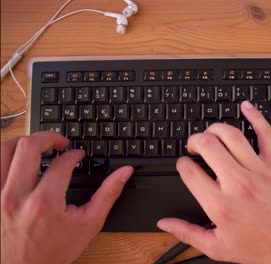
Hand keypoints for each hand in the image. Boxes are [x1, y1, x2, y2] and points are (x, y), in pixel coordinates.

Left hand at [1, 131, 132, 263]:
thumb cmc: (52, 252)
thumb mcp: (88, 225)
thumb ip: (108, 194)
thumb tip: (124, 172)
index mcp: (46, 202)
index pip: (61, 163)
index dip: (73, 154)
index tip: (77, 156)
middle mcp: (17, 196)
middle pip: (28, 146)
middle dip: (48, 137)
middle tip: (59, 142)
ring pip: (3, 151)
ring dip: (22, 142)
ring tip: (35, 147)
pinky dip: (5, 158)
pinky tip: (16, 162)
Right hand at [157, 101, 270, 263]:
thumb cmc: (259, 250)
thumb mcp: (217, 248)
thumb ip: (187, 233)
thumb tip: (164, 223)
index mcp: (220, 205)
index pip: (189, 171)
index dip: (182, 164)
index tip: (185, 165)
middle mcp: (238, 184)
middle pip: (207, 145)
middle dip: (194, 140)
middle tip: (194, 146)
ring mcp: (259, 172)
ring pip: (232, 135)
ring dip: (216, 128)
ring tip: (211, 134)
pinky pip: (266, 134)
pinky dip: (256, 117)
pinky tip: (246, 107)